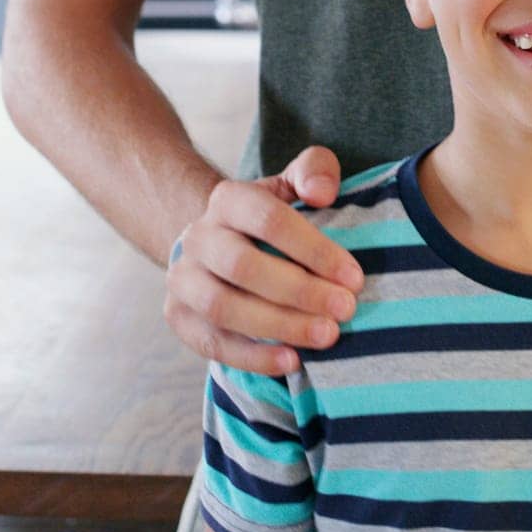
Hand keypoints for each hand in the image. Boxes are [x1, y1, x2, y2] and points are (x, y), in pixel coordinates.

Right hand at [164, 145, 364, 374]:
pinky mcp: (178, 317)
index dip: (314, 250)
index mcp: (229, 198)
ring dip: (279, 326)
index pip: (270, 220)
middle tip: (346, 309)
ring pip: (224, 307)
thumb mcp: (295, 182)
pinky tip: (292, 361)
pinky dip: (253, 357)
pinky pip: (212, 344)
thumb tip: (322, 192)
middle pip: (244, 266)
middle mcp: (198, 236)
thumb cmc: (273, 216)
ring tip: (326, 336)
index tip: (354, 277)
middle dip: (300, 291)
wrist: (221, 243)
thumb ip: (316, 170)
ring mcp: (182, 279)